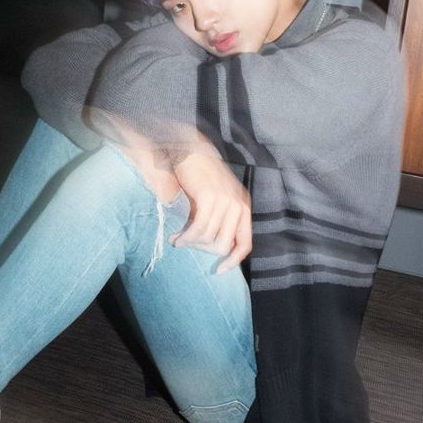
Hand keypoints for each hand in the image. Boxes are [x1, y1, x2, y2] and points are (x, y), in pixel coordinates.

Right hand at [170, 148, 251, 272]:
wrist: (190, 152)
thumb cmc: (200, 178)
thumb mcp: (216, 201)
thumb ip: (219, 221)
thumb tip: (214, 249)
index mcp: (243, 208)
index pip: (245, 244)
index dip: (233, 260)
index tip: (219, 270)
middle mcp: (238, 205)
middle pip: (224, 245)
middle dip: (204, 251)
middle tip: (188, 245)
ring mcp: (225, 201)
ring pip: (209, 238)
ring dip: (191, 243)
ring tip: (178, 241)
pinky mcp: (209, 197)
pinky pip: (199, 228)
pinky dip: (186, 237)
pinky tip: (177, 238)